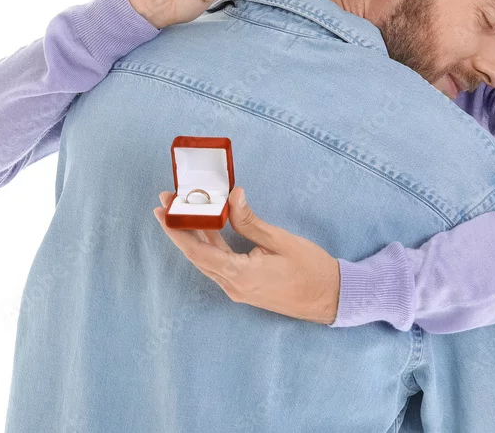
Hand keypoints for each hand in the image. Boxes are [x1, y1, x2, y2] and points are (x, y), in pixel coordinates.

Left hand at [152, 186, 340, 324]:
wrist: (332, 298)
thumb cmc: (312, 270)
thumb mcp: (281, 241)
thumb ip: (250, 221)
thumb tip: (232, 196)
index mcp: (241, 276)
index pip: (198, 252)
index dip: (176, 230)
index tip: (162, 210)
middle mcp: (234, 286)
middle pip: (197, 256)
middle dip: (179, 228)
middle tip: (166, 202)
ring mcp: (239, 289)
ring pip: (207, 260)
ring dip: (194, 236)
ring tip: (182, 210)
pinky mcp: (246, 287)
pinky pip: (220, 264)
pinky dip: (210, 245)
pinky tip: (207, 227)